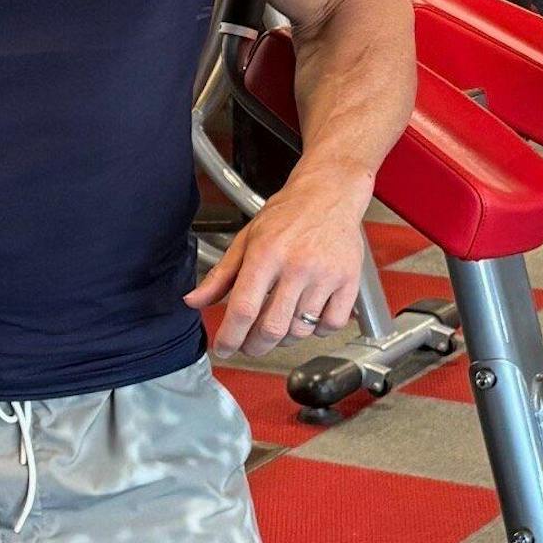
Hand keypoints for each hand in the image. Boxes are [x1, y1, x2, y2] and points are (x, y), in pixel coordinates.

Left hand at [185, 172, 364, 359]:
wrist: (329, 193)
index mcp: (266, 254)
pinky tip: (308, 318)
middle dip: (255, 346)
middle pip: (272, 328)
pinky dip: (317, 331)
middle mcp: (297, 266)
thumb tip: (193, 301)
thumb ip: (220, 275)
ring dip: (284, 339)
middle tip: (248, 346)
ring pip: (301, 331)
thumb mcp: (246, 239)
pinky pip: (330, 325)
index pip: (244, 308)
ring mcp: (326, 275)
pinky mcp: (349, 281)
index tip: (223, 348)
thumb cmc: (287, 214)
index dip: (230, 337)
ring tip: (278, 326)